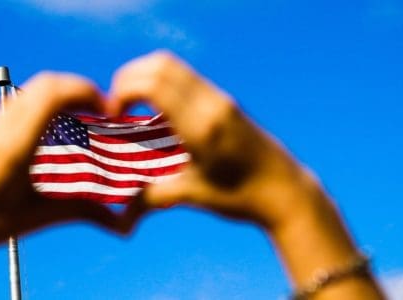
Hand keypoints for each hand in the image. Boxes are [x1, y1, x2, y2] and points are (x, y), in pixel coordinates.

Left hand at [0, 73, 121, 276]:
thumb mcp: (37, 217)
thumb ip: (82, 212)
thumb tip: (120, 223)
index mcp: (14, 145)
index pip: (53, 94)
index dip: (85, 91)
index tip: (107, 108)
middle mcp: (0, 127)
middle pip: (46, 83)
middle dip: (79, 89)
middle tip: (101, 110)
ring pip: (32, 90)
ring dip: (62, 95)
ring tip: (82, 119)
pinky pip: (21, 102)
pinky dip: (45, 105)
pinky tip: (55, 132)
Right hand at [108, 51, 382, 298]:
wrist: (287, 192)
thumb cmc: (242, 197)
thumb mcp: (194, 196)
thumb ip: (153, 198)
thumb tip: (121, 215)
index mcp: (202, 126)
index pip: (155, 84)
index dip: (124, 90)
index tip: (115, 114)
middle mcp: (212, 104)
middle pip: (160, 64)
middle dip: (129, 78)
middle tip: (118, 106)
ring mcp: (221, 99)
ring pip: (172, 65)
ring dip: (146, 77)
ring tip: (134, 106)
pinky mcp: (226, 101)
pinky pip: (186, 77)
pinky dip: (162, 83)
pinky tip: (158, 112)